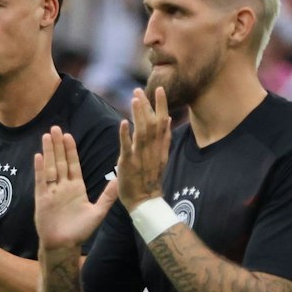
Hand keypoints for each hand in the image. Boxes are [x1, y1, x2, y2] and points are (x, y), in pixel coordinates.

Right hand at [35, 126, 120, 251]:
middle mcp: (63, 187)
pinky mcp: (42, 199)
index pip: (73, 164)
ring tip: (46, 135)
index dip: (71, 150)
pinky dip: (40, 169)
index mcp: (77, 188)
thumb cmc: (80, 231)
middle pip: (60, 161)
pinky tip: (38, 156)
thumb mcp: (97, 212)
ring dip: (49, 151)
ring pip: (50, 167)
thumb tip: (119, 180)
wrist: (64, 245)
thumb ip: (107, 196)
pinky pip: (41, 181)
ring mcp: (52, 192)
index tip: (69, 135)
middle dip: (58, 145)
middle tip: (56, 128)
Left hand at [115, 85, 170, 207]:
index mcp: (161, 147)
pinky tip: (123, 122)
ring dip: (138, 114)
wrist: (145, 202)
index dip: (161, 105)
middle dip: (147, 105)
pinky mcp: (129, 164)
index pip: (163, 122)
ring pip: (142, 131)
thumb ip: (164, 138)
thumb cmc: (150, 179)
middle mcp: (153, 150)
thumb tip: (168, 119)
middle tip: (139, 90)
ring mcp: (141, 156)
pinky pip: (127, 147)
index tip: (159, 89)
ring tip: (134, 99)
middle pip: (153, 123)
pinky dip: (125, 134)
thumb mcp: (161, 157)